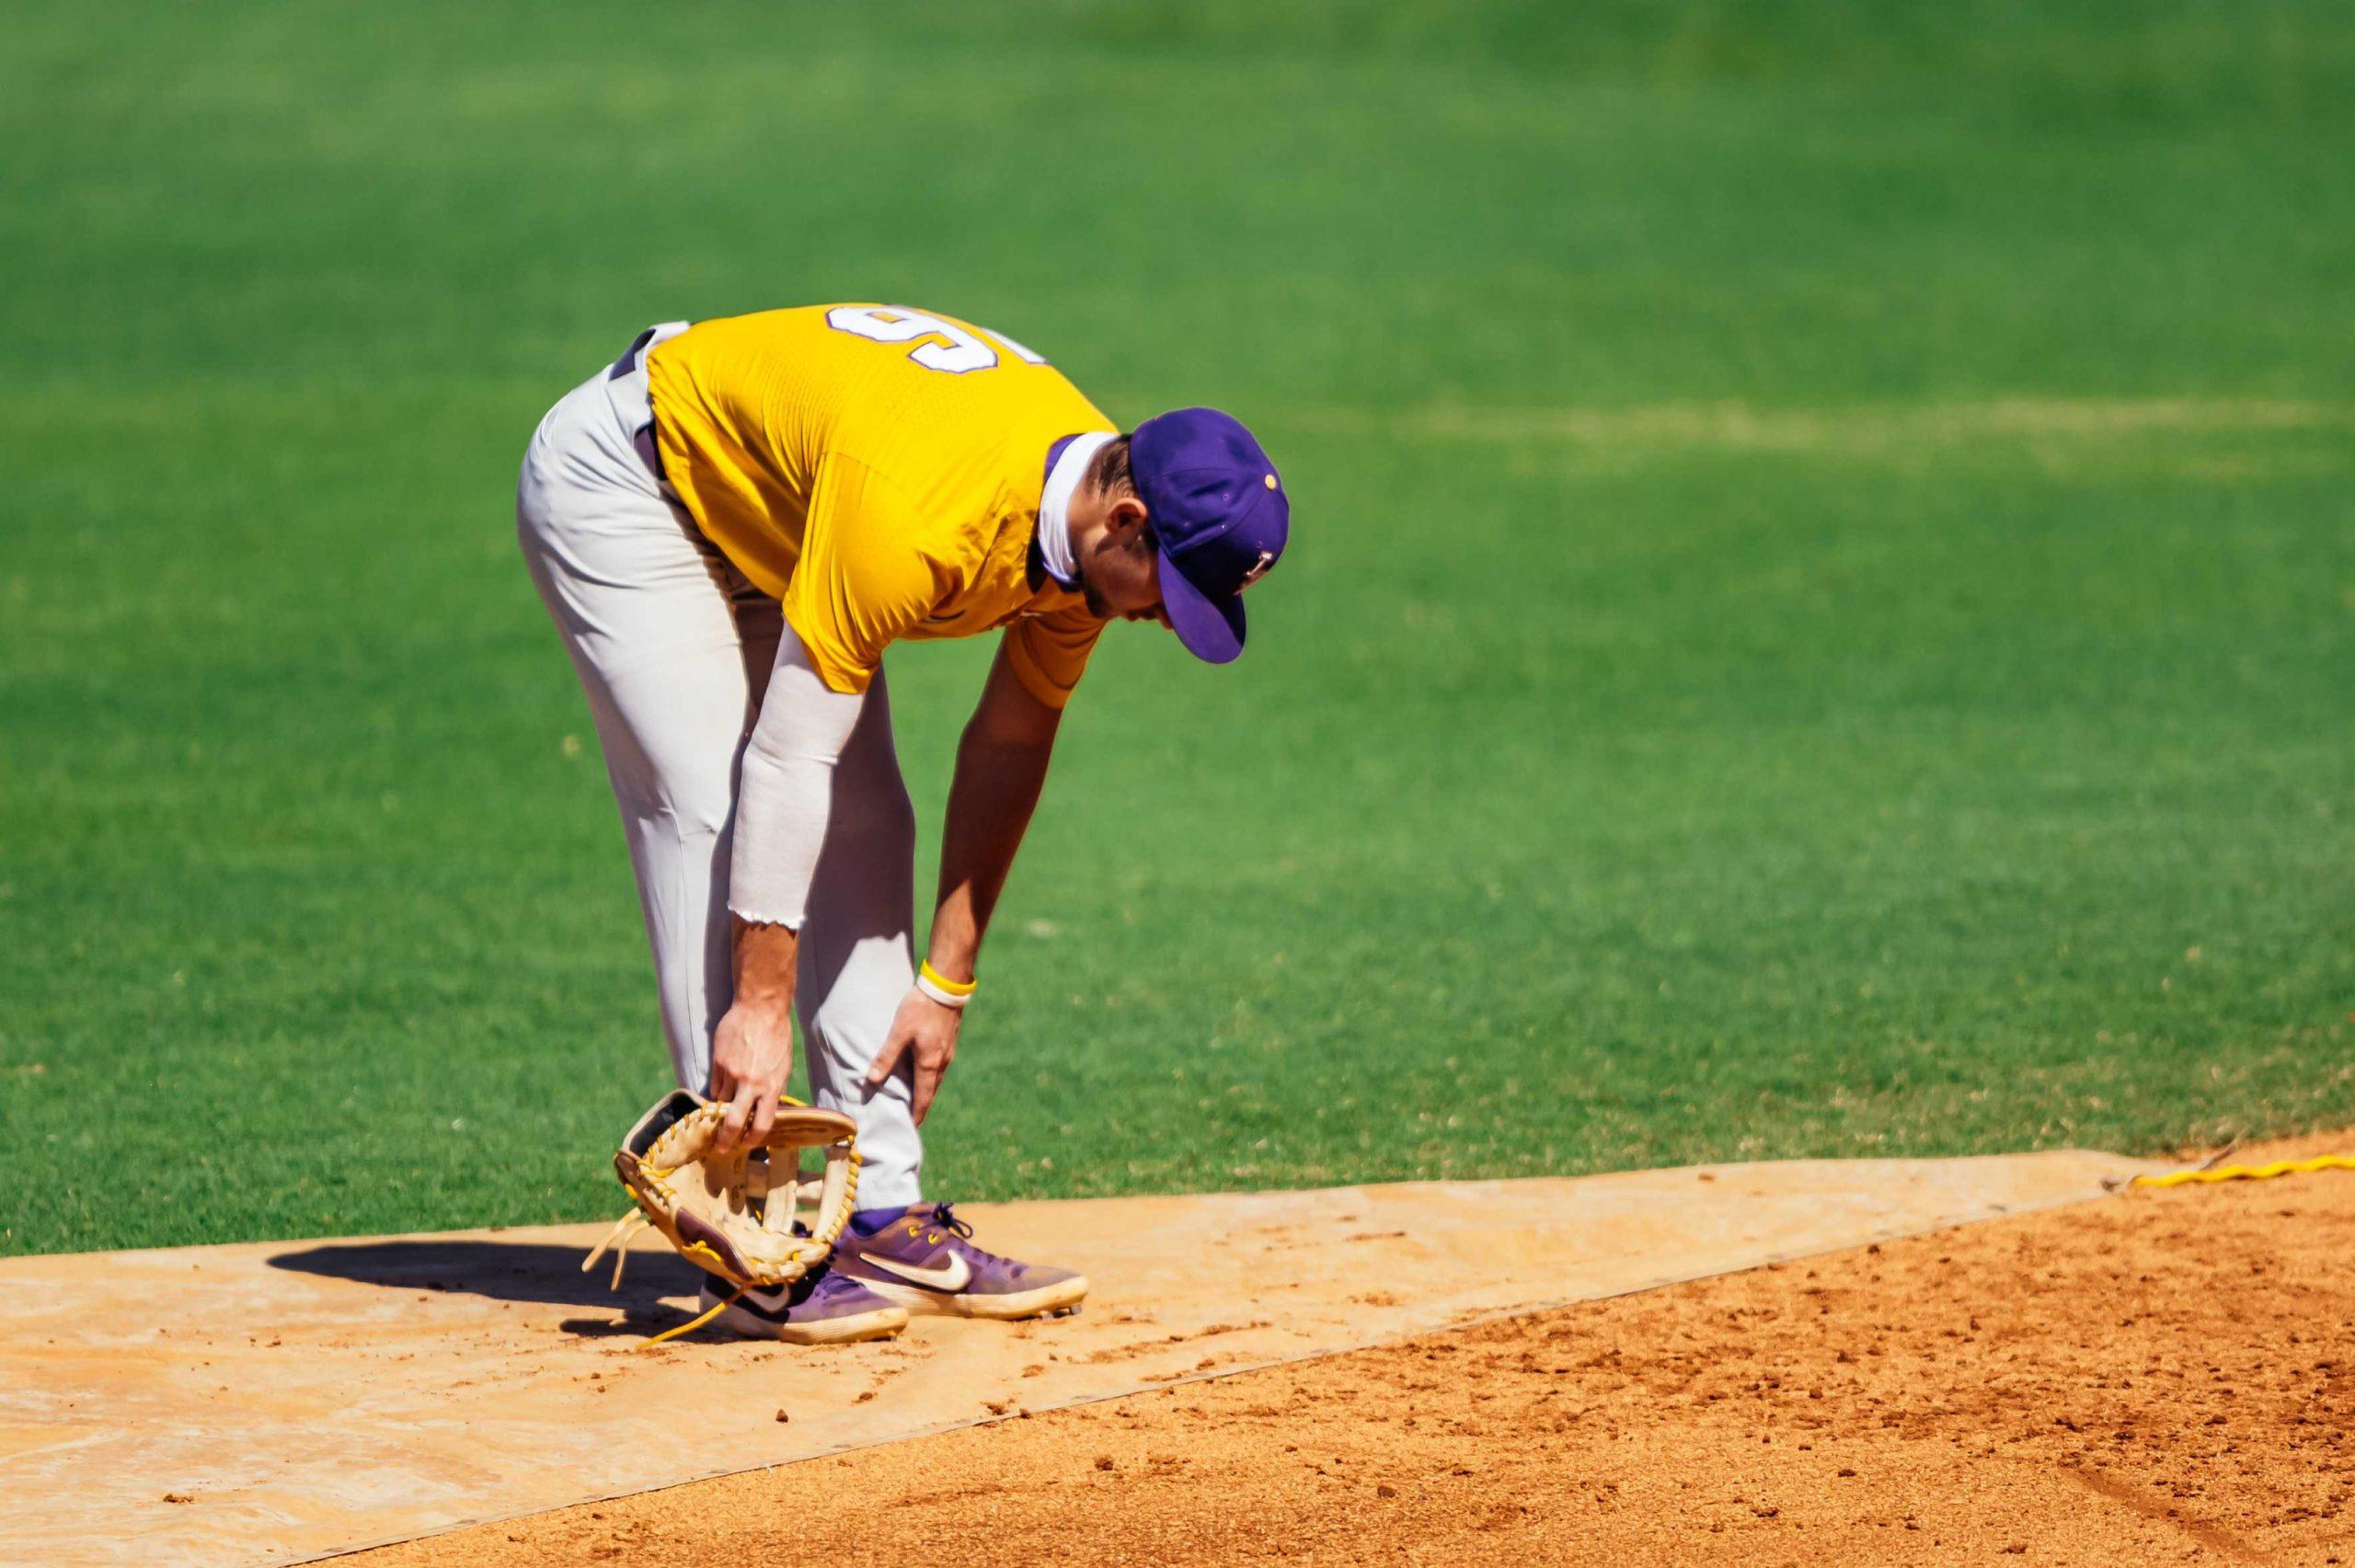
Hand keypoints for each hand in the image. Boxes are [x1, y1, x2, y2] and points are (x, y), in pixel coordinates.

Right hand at [708, 1001, 794, 1153]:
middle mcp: (750, 1083)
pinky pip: (715, 1086)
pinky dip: (718, 1091)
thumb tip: (766, 1109)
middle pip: (734, 1122)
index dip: (754, 1139)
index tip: (748, 1144)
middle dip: (726, 1139)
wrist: (761, 1007)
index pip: (763, 1124)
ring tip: (723, 1111)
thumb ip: (773, 1088)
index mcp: (771, 1086)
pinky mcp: (718, 1062)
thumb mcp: (783, 1066)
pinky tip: (723, 1087)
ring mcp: (732, 1073)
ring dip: (723, 1109)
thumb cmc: (777, 1036)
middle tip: (721, 1147)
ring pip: (722, 1103)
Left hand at [865, 987, 963, 1124]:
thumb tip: (872, 1080)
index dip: (916, 1115)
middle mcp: (942, 1062)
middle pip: (931, 1092)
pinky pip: (938, 1067)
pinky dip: (929, 1077)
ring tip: (915, 1100)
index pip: (923, 1098)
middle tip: (911, 1120)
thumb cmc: (921, 1008)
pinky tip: (922, 1073)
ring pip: (936, 1079)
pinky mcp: (948, 1042)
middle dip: (921, 1107)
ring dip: (926, 1092)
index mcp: (929, 1064)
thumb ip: (886, 1056)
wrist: (946, 987)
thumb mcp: (899, 1032)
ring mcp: (948, 1052)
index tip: (910, 1129)